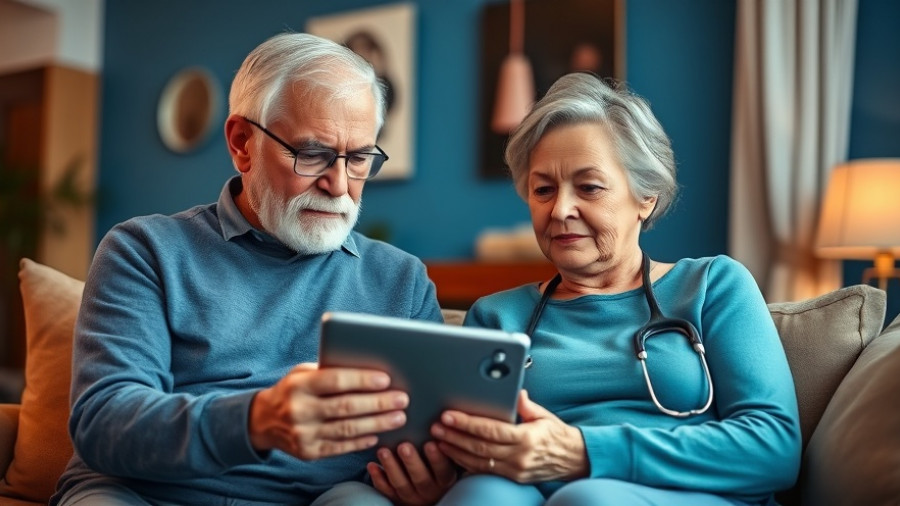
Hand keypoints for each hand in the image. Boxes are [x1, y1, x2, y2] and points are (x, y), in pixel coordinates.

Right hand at [248, 363, 407, 459]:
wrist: (263, 420)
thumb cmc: (294, 389)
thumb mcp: (303, 373)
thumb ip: (330, 370)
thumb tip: (370, 369)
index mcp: (299, 385)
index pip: (335, 380)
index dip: (362, 380)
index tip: (386, 379)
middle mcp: (299, 410)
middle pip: (346, 407)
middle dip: (378, 403)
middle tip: (402, 399)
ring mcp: (303, 434)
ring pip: (347, 429)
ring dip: (377, 423)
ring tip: (398, 417)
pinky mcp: (308, 453)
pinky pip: (340, 447)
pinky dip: (361, 441)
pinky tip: (377, 435)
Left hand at [367, 441, 457, 504]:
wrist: (428, 492)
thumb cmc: (437, 467)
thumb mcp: (445, 460)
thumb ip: (442, 446)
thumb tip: (438, 422)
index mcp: (444, 479)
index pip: (442, 470)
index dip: (436, 458)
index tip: (430, 444)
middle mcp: (429, 490)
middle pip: (420, 478)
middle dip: (411, 461)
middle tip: (404, 446)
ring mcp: (411, 496)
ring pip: (401, 484)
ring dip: (391, 467)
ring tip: (383, 451)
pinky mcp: (397, 498)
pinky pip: (386, 490)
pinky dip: (378, 478)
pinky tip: (372, 465)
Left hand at [431, 390, 587, 482]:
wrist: (574, 460)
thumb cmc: (557, 435)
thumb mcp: (544, 415)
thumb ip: (526, 405)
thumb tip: (515, 391)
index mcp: (527, 438)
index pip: (491, 430)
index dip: (467, 423)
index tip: (449, 416)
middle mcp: (519, 457)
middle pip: (480, 447)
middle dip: (455, 437)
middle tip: (436, 427)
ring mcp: (515, 471)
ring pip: (478, 462)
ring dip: (455, 451)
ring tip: (438, 440)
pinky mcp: (512, 478)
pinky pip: (485, 471)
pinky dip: (466, 463)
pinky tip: (453, 455)